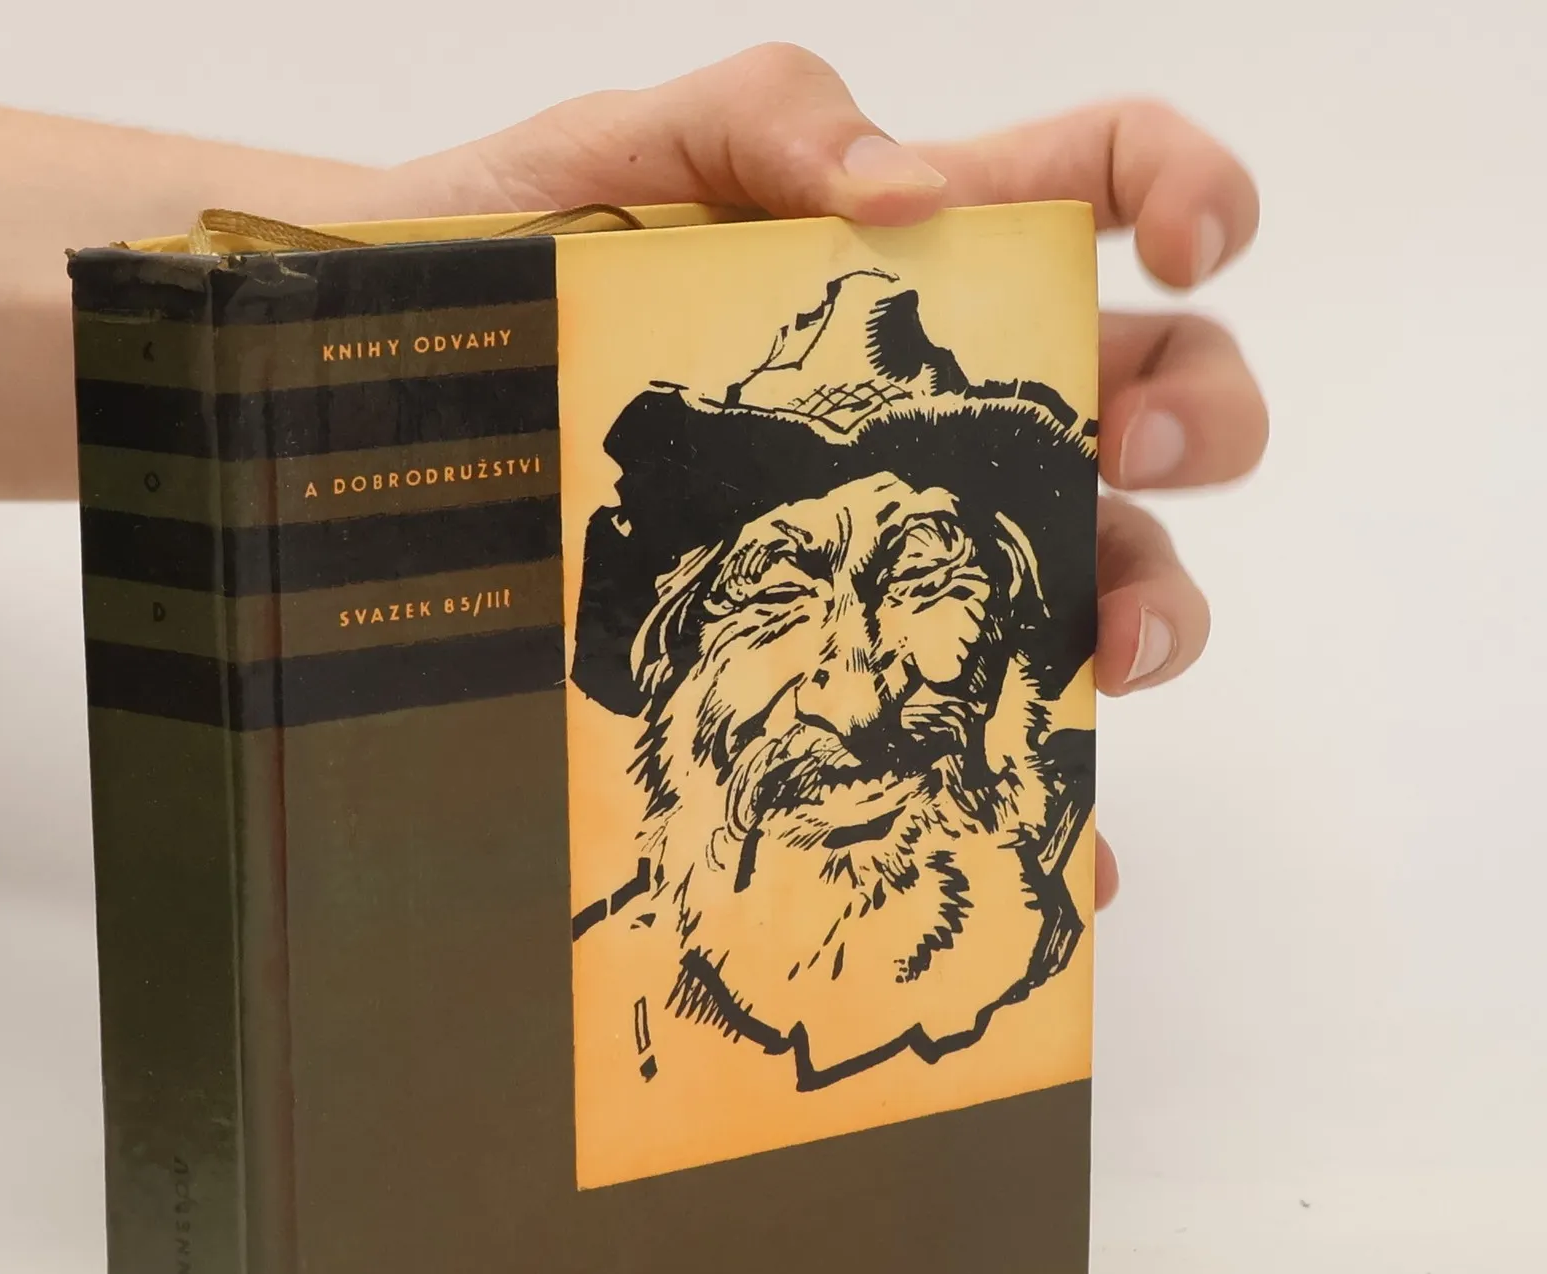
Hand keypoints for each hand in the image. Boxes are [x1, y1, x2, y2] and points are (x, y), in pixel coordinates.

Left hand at [388, 47, 1268, 907]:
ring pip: (1101, 569)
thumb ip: (761, 120)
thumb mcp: (610, 157)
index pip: (1093, 185)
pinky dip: (1050, 789)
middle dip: (1191, 422)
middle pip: (1148, 396)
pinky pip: (980, 728)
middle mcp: (937, 412)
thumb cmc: (492, 274)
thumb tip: (907, 191)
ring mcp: (903, 546)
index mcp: (907, 263)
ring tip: (1100, 651)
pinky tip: (1073, 845)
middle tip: (1116, 457)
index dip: (1185, 190)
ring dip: (1150, 609)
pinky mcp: (852, 665)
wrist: (391, 424)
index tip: (1192, 244)